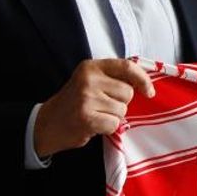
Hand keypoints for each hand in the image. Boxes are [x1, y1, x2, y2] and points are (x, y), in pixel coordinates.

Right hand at [34, 58, 155, 157]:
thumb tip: (145, 84)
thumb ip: (112, 78)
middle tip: (102, 107)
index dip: (143, 79)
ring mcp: (86, 98)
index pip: (127, 67)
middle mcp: (88, 79)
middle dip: (121, 103)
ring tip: (96, 115)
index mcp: (91, 67)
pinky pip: (114, 124)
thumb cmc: (74, 103)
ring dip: (113, 117)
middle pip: (128, 92)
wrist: (47, 124)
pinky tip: (93, 125)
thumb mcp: (90, 82)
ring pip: (122, 110)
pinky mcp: (86, 117)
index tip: (149, 92)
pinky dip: (107, 128)